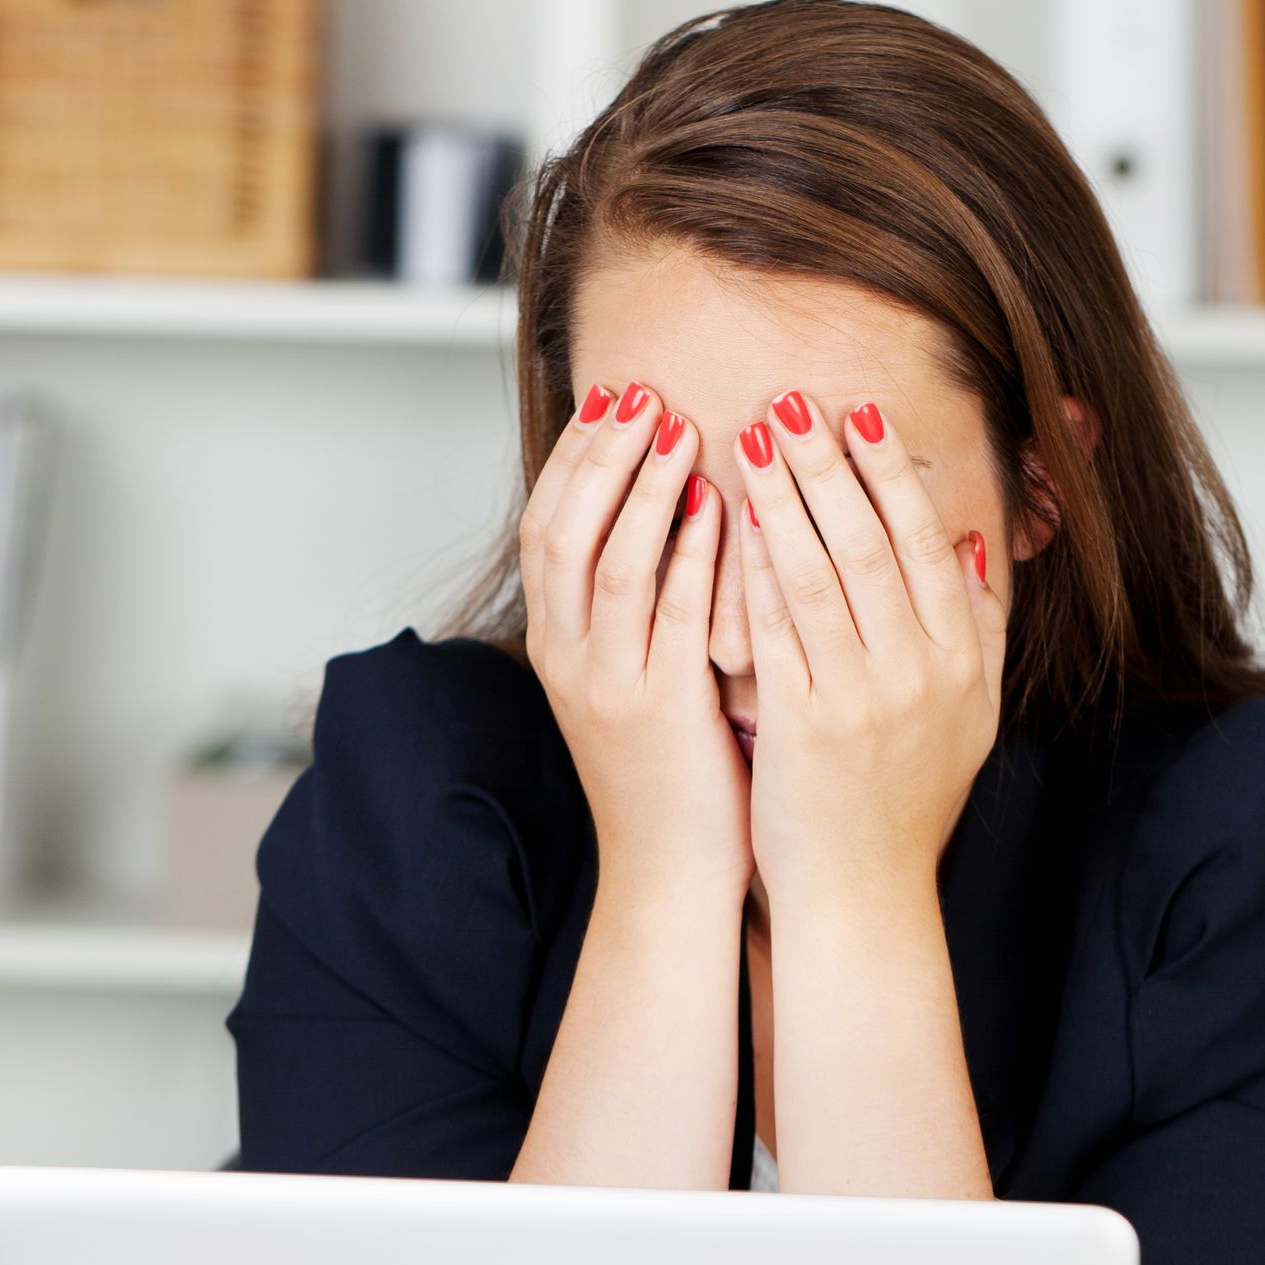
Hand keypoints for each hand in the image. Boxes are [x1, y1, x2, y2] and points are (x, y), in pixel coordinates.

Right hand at [521, 379, 750, 908]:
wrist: (670, 874)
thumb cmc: (671, 776)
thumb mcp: (635, 680)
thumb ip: (641, 607)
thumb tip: (671, 519)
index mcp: (557, 646)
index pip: (546, 526)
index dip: (576, 456)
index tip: (614, 396)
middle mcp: (567, 659)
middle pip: (560, 528)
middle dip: (599, 453)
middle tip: (640, 390)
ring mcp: (607, 685)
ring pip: (606, 561)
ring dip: (641, 487)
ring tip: (676, 425)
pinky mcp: (658, 710)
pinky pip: (670, 616)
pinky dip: (690, 555)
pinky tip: (718, 507)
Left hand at [734, 391, 1006, 912]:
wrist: (864, 898)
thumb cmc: (904, 807)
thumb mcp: (969, 721)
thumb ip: (978, 633)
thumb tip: (975, 548)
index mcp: (963, 667)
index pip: (929, 547)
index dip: (892, 477)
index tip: (861, 417)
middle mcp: (921, 675)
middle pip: (874, 545)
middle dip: (832, 465)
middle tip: (794, 399)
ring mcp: (863, 700)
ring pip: (820, 574)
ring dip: (785, 498)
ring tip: (754, 437)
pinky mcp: (803, 726)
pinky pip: (775, 628)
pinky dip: (754, 568)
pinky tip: (730, 520)